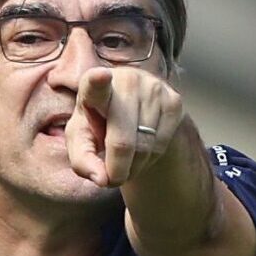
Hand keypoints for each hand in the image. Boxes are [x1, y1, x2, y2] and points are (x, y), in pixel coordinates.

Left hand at [66, 66, 184, 187]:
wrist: (131, 113)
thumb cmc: (98, 125)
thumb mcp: (81, 143)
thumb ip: (82, 161)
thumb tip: (103, 179)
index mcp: (93, 85)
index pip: (95, 83)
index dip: (98, 81)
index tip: (100, 76)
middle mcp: (126, 80)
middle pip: (122, 141)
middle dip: (117, 170)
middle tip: (113, 179)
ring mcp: (153, 88)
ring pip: (144, 147)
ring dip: (134, 166)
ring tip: (126, 159)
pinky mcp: (174, 100)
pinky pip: (162, 145)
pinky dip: (150, 159)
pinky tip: (142, 151)